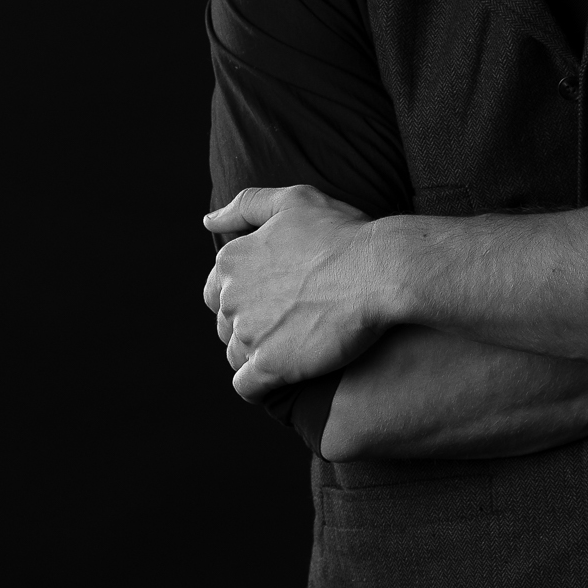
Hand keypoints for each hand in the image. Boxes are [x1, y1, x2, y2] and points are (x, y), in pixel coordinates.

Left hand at [202, 185, 385, 400]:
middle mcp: (231, 297)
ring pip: (236, 355)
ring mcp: (249, 333)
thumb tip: (208, 221)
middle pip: (227, 324)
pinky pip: (247, 386)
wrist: (379, 271)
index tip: (277, 298)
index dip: (245, 296)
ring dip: (257, 355)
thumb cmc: (342, 233)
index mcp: (231, 260)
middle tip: (290, 322)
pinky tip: (282, 375)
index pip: (215, 291)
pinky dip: (258, 385)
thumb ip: (246, 206)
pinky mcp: (270, 365)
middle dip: (251, 326)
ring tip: (292, 348)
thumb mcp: (294, 200)